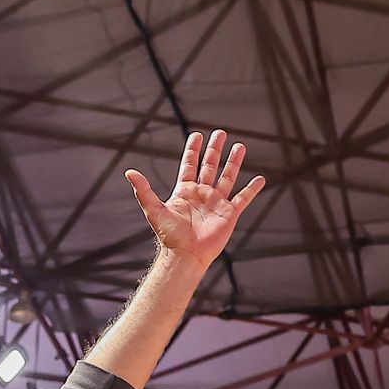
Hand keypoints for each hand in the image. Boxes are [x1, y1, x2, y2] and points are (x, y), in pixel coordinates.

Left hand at [125, 130, 264, 268]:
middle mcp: (201, 194)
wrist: (185, 255)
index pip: (190, 165)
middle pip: (210, 166)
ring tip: (240, 146)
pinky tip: (260, 179)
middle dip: (214, 150)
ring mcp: (216, 203)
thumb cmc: (169, 236)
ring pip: (227, 177)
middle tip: (220, 133)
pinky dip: (252, 189)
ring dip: (233, 162)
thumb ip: (143, 190)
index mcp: (185, 191)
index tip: (197, 135)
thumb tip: (129, 172)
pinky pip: (243, 198)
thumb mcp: (154, 210)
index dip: (193, 150)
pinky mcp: (229, 213)